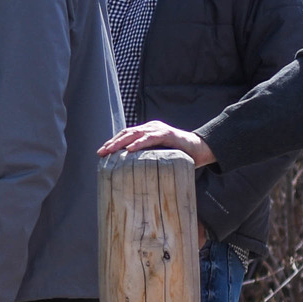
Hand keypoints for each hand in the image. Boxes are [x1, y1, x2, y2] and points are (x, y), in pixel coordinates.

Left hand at [100, 121, 214, 167]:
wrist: (201, 149)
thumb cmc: (179, 155)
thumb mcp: (158, 156)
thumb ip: (146, 159)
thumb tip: (128, 173)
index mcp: (147, 132)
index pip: (126, 135)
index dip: (113, 142)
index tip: (101, 153)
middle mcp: (151, 128)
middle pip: (127, 133)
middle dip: (112, 143)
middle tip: (101, 153)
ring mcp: (159, 129)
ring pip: (135, 134)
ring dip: (121, 142)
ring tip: (110, 150)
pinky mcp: (168, 134)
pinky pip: (151, 138)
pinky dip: (139, 143)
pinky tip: (130, 150)